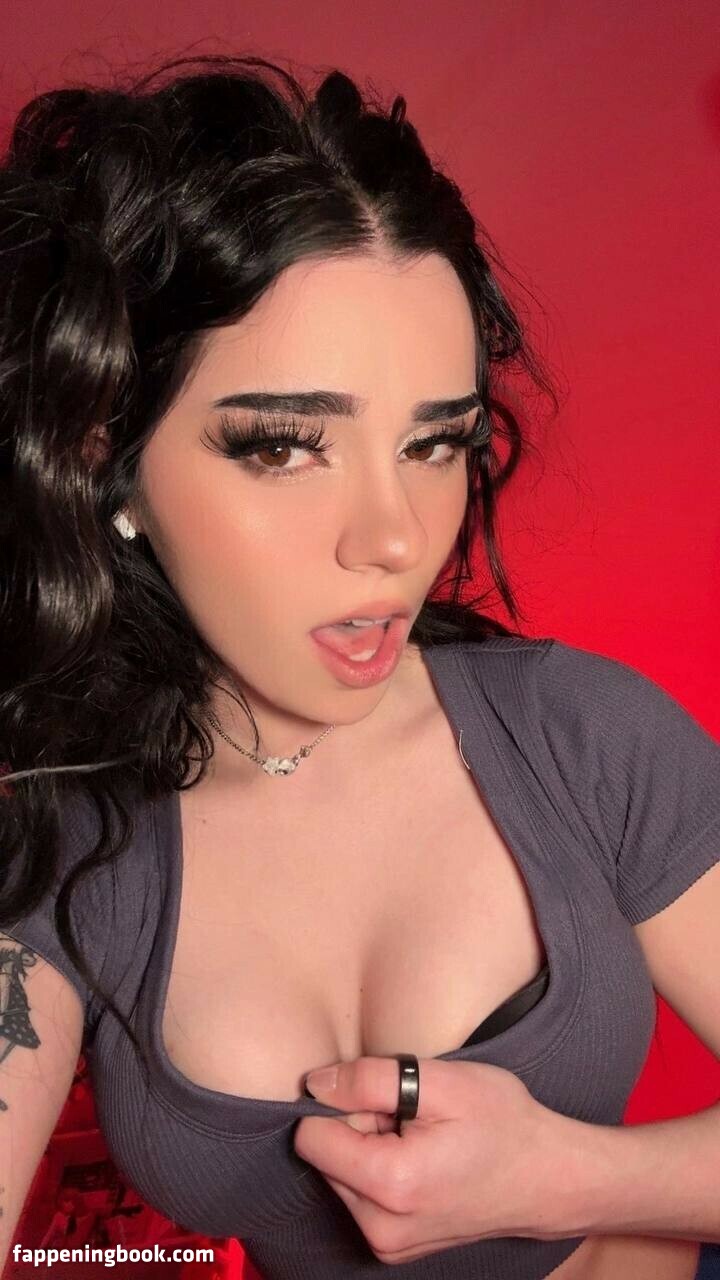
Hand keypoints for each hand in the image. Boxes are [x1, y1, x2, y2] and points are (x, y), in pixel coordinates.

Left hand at [293, 1056, 573, 1263]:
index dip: (344, 1103)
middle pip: (326, 1157)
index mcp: (390, 1185)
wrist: (549, 1178)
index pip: (311, 1136)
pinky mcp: (393, 1248)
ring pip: (342, 1175)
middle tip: (414, 1119)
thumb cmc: (504, 1124)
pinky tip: (423, 1161)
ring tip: (424, 1140)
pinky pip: (361, 1197)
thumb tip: (315, 1083)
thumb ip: (368, 1080)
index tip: (387, 1101)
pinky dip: (383, 1172)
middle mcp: (380, 1228)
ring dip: (372, 1148)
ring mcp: (387, 1246)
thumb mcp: (442, 1082)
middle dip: (360, 1127)